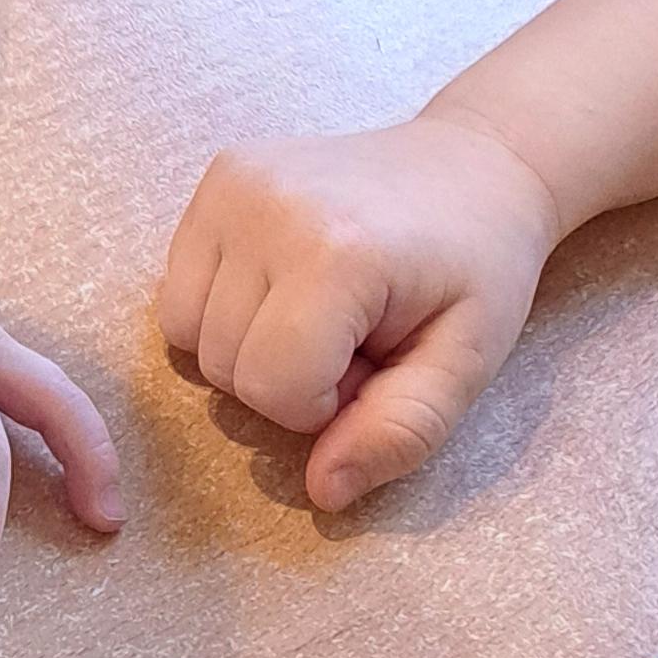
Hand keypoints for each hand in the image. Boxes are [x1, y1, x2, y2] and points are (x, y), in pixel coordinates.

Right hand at [158, 105, 560, 508]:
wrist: (475, 166)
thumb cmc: (478, 267)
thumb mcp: (465, 362)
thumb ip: (399, 433)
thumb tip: (323, 491)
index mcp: (338, 252)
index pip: (273, 389)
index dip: (322, 406)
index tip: (372, 369)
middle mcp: (267, 207)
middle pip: (225, 366)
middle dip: (286, 379)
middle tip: (354, 339)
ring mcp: (234, 184)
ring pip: (186, 334)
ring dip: (247, 347)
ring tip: (320, 314)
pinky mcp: (218, 176)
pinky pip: (179, 289)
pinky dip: (223, 309)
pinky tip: (287, 284)